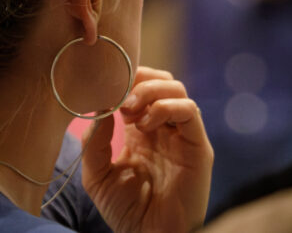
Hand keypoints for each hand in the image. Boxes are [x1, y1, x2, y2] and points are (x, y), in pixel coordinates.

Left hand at [82, 66, 212, 232]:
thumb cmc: (126, 211)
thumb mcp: (97, 175)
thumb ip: (94, 142)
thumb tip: (100, 107)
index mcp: (141, 129)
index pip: (140, 86)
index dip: (126, 79)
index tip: (105, 89)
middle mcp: (164, 127)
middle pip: (161, 80)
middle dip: (139, 80)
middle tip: (120, 99)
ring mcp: (182, 134)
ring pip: (176, 89)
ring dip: (150, 92)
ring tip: (130, 113)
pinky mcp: (198, 145)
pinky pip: (189, 110)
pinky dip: (166, 108)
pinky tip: (147, 125)